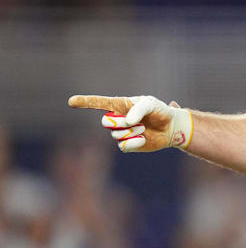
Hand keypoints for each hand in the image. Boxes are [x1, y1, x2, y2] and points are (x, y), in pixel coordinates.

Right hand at [68, 95, 192, 151]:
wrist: (171, 128)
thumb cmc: (160, 112)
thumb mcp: (152, 105)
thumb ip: (139, 109)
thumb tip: (127, 121)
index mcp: (120, 105)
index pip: (99, 103)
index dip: (85, 102)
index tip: (71, 101)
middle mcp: (118, 118)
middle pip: (106, 122)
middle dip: (120, 123)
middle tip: (137, 122)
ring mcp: (121, 132)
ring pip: (115, 135)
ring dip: (131, 132)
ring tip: (144, 128)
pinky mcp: (128, 144)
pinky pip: (123, 146)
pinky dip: (134, 143)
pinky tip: (143, 139)